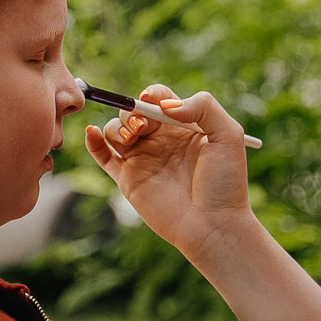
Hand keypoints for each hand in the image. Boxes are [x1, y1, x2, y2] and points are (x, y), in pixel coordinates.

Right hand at [82, 84, 254, 264]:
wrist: (214, 225)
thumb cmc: (225, 182)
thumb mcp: (227, 134)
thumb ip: (203, 106)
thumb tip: (165, 105)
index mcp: (185, 126)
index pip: (161, 100)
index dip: (153, 95)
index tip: (152, 101)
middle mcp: (162, 140)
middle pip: (134, 111)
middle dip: (132, 111)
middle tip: (143, 126)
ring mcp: (143, 159)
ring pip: (116, 129)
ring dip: (118, 126)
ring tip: (132, 137)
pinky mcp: (128, 179)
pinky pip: (103, 156)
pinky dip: (93, 141)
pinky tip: (93, 133)